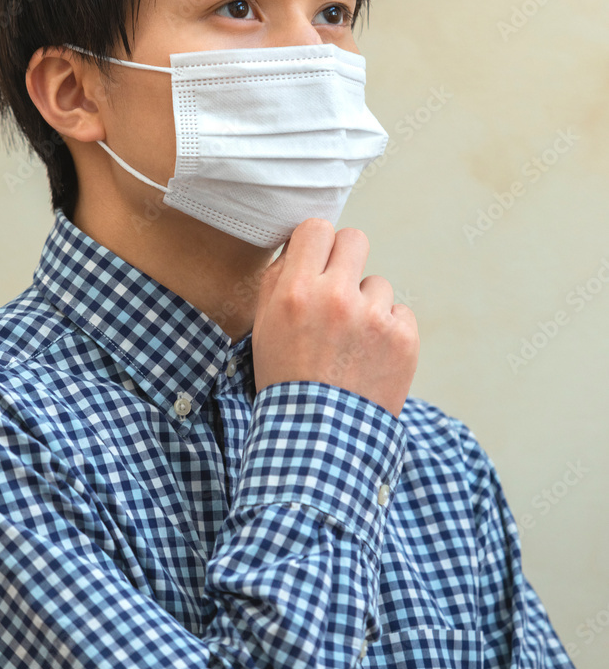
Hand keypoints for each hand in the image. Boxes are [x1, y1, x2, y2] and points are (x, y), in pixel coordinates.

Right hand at [252, 217, 418, 417]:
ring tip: (351, 342)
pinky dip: (388, 330)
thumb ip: (279, 280)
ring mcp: (374, 317)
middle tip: (338, 288)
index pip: (317, 228)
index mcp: (297, 291)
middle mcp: (337, 297)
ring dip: (366, 304)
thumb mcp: (264, 328)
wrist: (321, 439)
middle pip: (354, 239)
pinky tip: (370, 356)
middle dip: (346, 259)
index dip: (316, 243)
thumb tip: (301, 247)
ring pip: (377, 283)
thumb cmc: (287, 381)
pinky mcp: (404, 337)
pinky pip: (399, 312)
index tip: (316, 260)